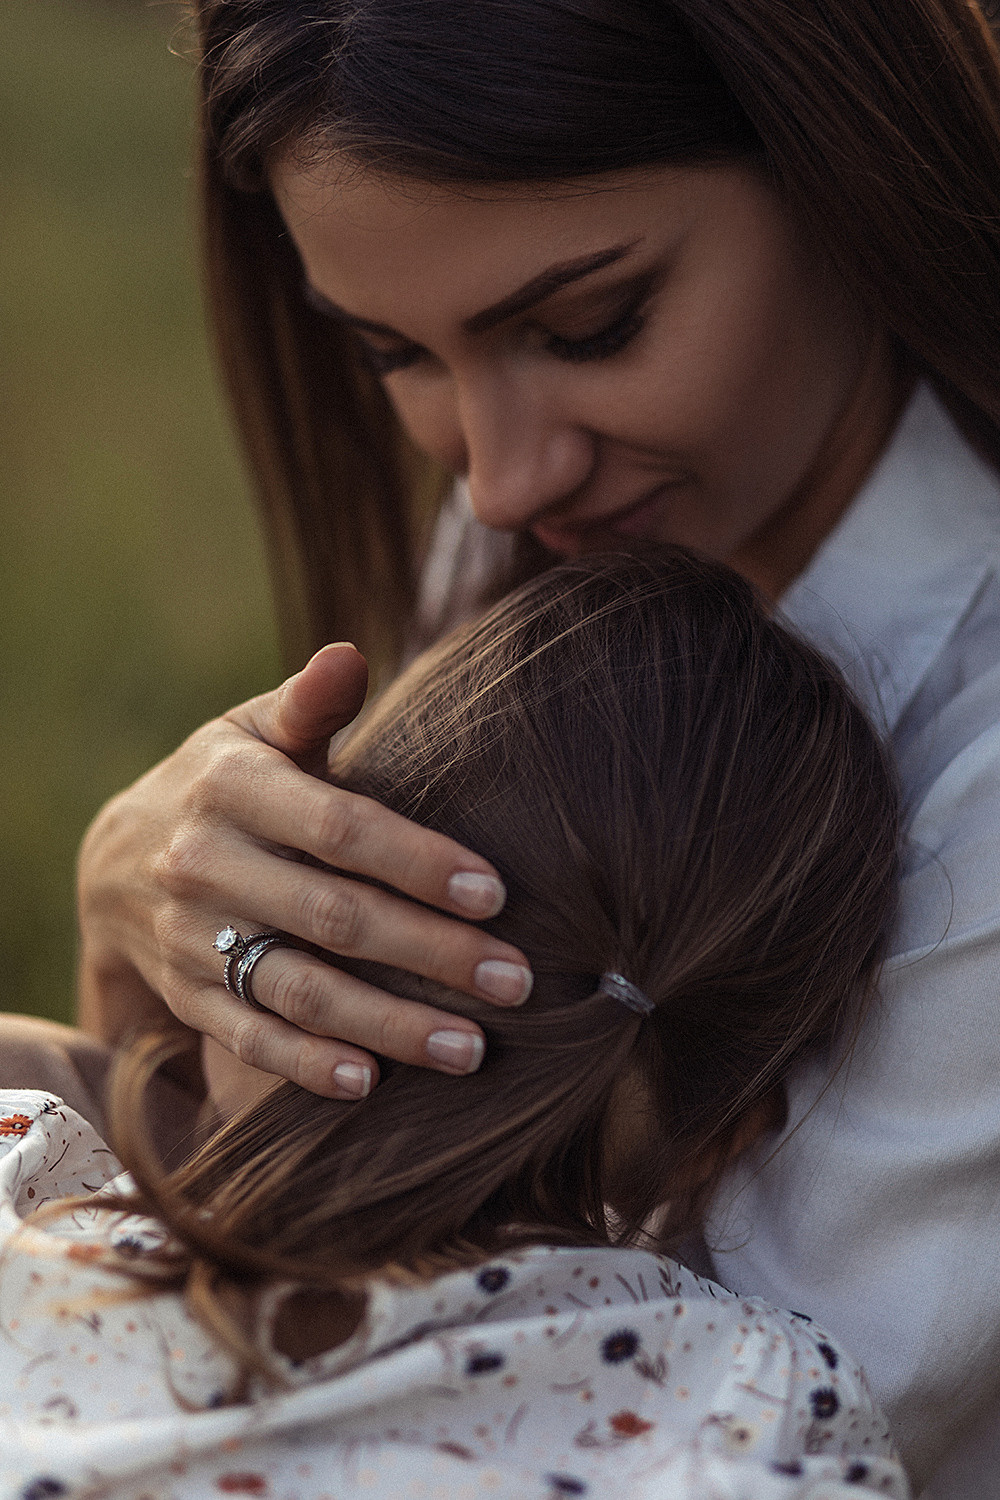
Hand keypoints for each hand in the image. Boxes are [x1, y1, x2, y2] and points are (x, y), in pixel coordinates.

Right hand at [77, 644, 531, 1098]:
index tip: (495, 894)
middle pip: (334, 918)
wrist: (113, 859)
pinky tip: (369, 1082)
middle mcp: (206, 866)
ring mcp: (191, 939)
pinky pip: (248, 1038)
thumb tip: (349, 656)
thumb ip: (308, 704)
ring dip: (387, 1024)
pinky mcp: (187, 997)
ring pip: (298, 990)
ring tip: (470, 1048)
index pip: (340, 830)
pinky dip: (305, 1066)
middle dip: (432, 953)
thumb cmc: (220, 784)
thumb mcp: (249, 730)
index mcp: (233, 788)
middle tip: (515, 982)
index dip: (419, 862)